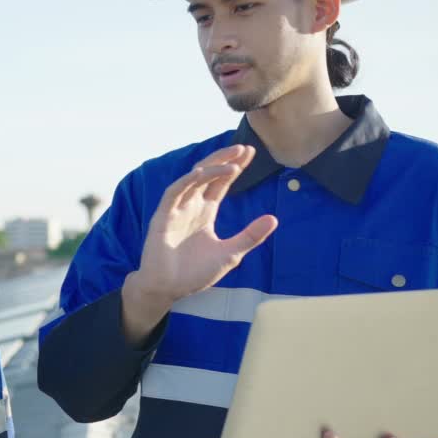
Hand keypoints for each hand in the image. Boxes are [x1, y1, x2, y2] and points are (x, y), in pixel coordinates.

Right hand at [121, 145, 278, 343]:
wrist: (169, 289)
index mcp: (205, 212)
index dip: (235, 168)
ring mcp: (176, 209)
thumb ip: (250, 236)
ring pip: (193, 178)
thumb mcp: (230, 253)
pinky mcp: (163, 216)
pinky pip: (175, 191)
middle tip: (244, 148)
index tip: (251, 153)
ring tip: (232, 161)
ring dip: (211, 167)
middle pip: (209, 174)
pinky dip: (188, 180)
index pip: (221, 183)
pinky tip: (204, 173)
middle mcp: (191, 206)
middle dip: (225, 160)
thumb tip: (274, 218)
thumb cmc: (194, 273)